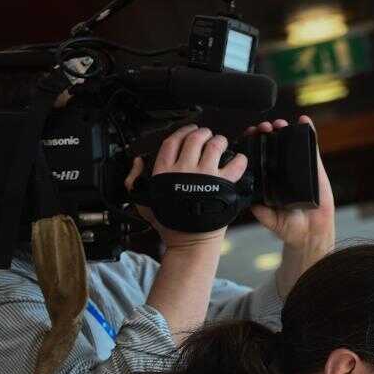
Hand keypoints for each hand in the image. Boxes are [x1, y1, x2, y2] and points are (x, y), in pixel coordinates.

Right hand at [124, 124, 247, 251]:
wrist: (190, 243)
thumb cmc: (170, 225)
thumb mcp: (143, 202)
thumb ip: (134, 180)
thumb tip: (137, 162)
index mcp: (165, 171)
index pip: (172, 141)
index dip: (182, 131)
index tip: (190, 130)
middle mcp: (184, 169)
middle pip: (195, 139)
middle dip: (203, 133)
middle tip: (207, 135)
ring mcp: (205, 176)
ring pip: (214, 146)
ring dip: (220, 140)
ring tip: (222, 143)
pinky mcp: (223, 185)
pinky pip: (235, 165)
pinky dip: (239, 159)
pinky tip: (239, 159)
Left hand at [245, 115, 335, 297]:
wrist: (310, 234)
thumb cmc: (289, 228)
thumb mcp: (269, 219)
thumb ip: (260, 211)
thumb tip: (249, 200)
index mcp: (268, 180)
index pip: (258, 156)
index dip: (253, 143)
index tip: (248, 135)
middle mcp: (281, 172)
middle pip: (273, 146)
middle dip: (267, 133)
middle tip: (263, 129)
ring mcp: (298, 169)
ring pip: (290, 143)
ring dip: (284, 129)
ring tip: (279, 124)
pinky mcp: (315, 169)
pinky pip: (311, 148)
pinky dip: (309, 133)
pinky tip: (304, 122)